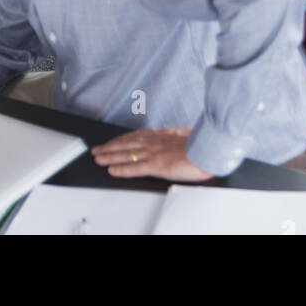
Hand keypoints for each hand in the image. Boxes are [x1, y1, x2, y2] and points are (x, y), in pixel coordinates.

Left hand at [90, 127, 211, 181]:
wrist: (210, 149)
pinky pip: (135, 168)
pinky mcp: (157, 165)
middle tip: (96, 150)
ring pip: (126, 154)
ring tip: (98, 159)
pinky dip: (122, 169)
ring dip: (110, 156)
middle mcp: (155, 141)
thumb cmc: (202, 143)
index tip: (111, 141)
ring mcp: (154, 152)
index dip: (121, 139)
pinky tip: (112, 170)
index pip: (136, 136)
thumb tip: (180, 134)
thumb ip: (179, 135)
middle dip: (110, 147)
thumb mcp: (188, 135)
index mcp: (162, 135)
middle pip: (126, 144)